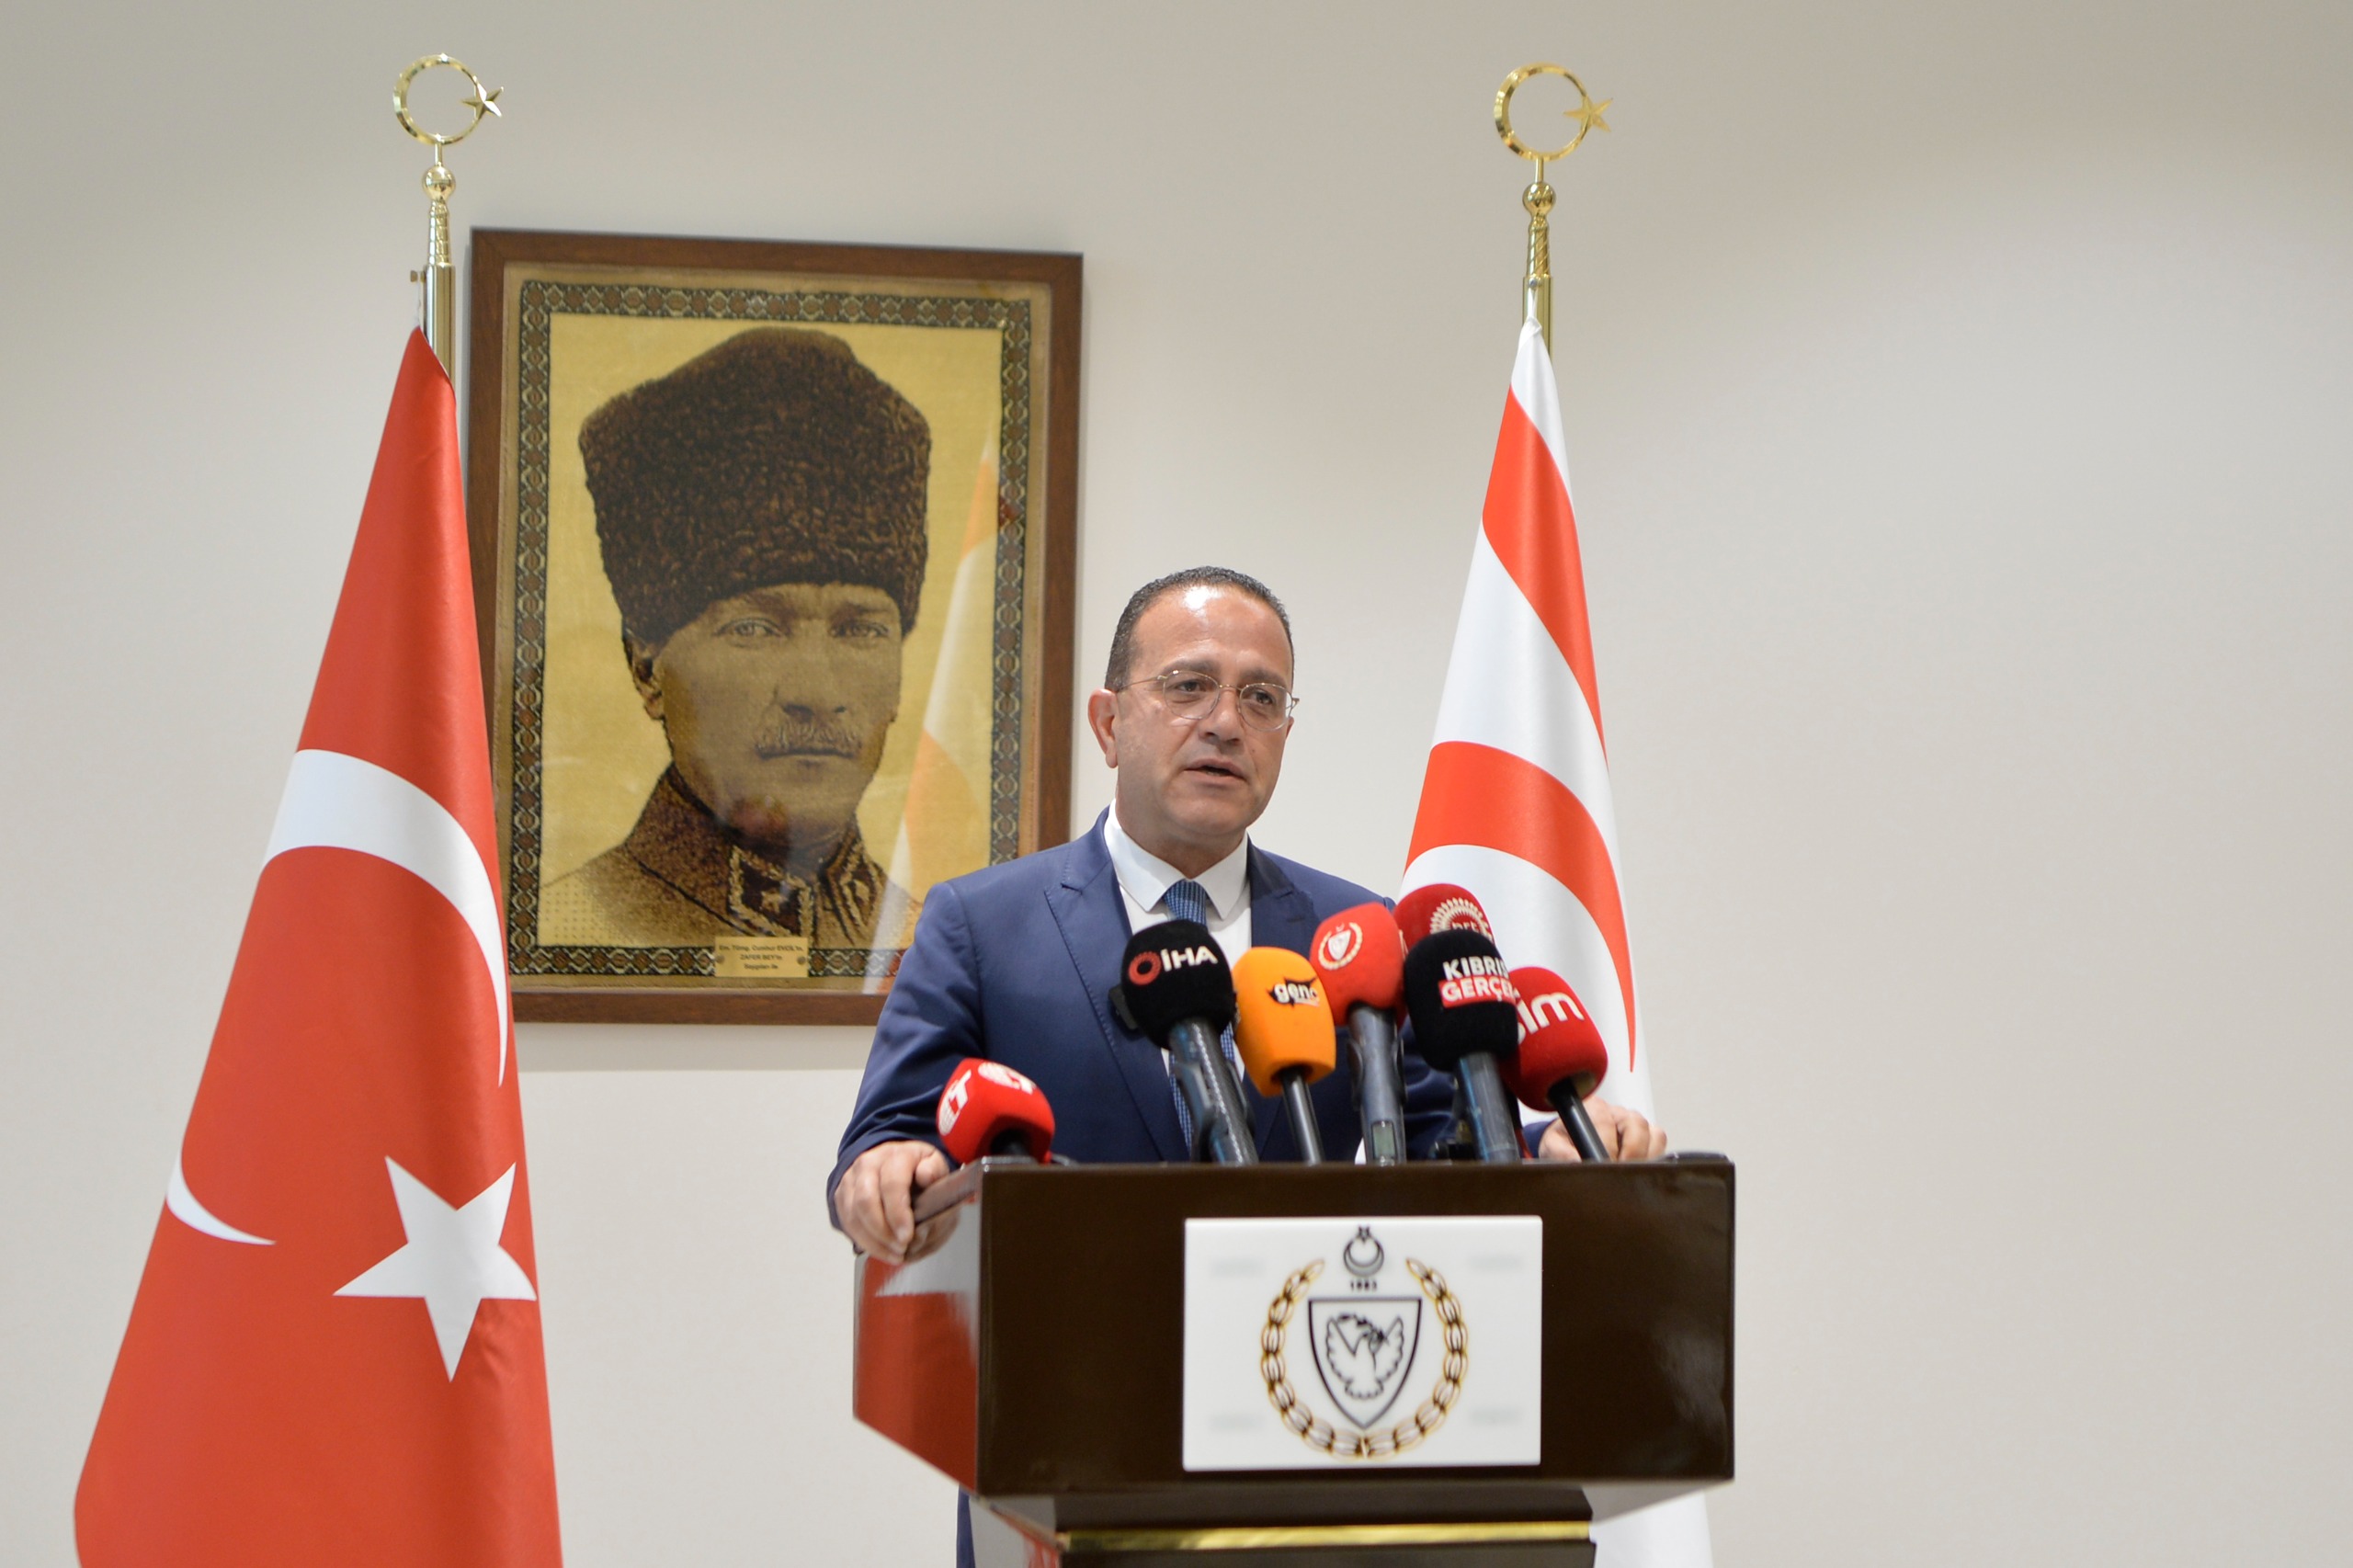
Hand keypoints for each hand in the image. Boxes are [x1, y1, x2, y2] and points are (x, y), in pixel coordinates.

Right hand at [834, 1139, 951, 1261]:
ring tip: (895, 1254)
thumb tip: (925, 1176)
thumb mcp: (936, 1164)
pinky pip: (847, 1223)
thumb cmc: (918, 1168)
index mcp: (895, 1155)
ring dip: (873, 1241)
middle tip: (901, 1249)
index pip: (891, 1184)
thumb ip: (935, 1171)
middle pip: (866, 1201)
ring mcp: (851, 1179)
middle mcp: (868, 1164)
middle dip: (883, 1231)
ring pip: (853, 1215)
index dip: (898, 1213)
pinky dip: (864, 1241)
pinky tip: (881, 1250)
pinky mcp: (841, 1195)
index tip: (907, 1236)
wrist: (895, 1162)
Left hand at [1536, 1097, 1667, 1161]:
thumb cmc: (1564, 1143)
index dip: (1607, 1146)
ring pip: (1654, 1134)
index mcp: (1594, 1108)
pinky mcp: (1647, 1136)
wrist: (1570, 1145)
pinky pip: (1660, 1143)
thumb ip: (1560, 1153)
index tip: (1604, 1164)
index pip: (1606, 1122)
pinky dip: (1654, 1157)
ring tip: (1630, 1175)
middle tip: (1621, 1173)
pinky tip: (1638, 1171)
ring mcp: (1635, 1123)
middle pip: (1637, 1125)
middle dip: (1631, 1153)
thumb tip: (1578, 1162)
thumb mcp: (1553, 1147)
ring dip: (1645, 1157)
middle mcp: (1617, 1112)